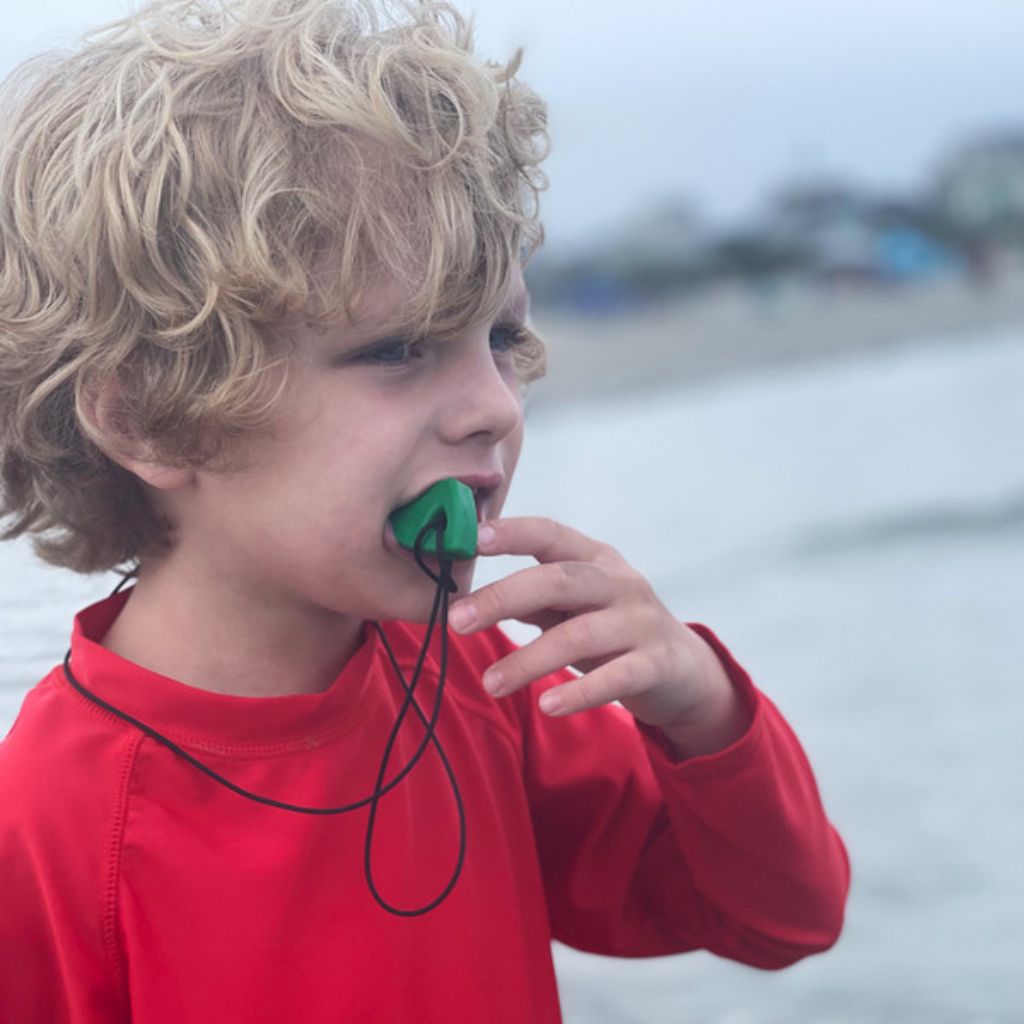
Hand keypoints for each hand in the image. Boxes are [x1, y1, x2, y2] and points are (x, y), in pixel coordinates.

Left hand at [448, 517, 750, 757]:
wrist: (684, 671)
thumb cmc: (613, 630)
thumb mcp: (573, 607)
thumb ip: (532, 598)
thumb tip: (470, 596)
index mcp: (595, 559)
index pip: (551, 534)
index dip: (513, 533)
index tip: (473, 539)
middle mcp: (620, 582)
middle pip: (558, 580)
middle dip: (504, 597)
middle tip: (457, 620)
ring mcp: (641, 622)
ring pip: (579, 634)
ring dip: (529, 660)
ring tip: (491, 682)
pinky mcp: (656, 664)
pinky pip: (615, 678)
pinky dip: (579, 692)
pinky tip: (547, 705)